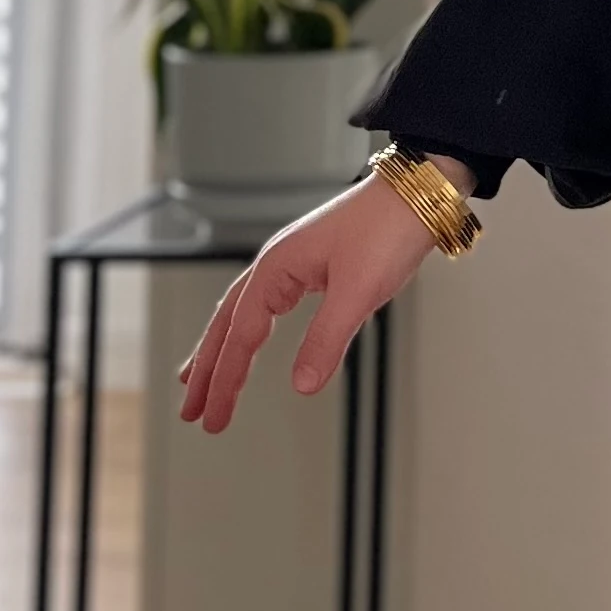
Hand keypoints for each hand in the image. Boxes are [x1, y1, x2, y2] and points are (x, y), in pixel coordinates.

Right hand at [175, 161, 466, 434]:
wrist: (418, 193)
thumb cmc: (388, 231)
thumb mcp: (358, 293)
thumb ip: (326, 340)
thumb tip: (302, 386)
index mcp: (275, 268)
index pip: (240, 336)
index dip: (225, 381)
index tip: (211, 418)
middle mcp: (275, 263)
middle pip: (227, 324)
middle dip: (207, 370)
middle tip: (191, 412)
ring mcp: (291, 262)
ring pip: (241, 312)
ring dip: (220, 349)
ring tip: (197, 381)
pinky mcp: (311, 264)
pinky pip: (266, 303)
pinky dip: (248, 328)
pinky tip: (250, 339)